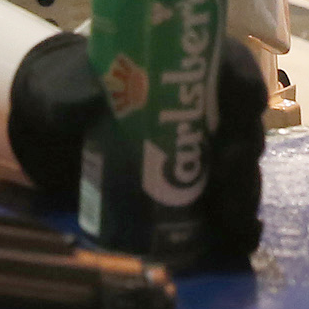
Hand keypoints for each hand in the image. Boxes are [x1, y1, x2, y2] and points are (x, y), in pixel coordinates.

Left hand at [5, 28, 265, 270]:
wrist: (62, 136)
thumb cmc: (74, 95)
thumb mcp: (67, 87)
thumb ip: (75, 91)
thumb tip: (90, 99)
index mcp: (189, 69)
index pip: (233, 66)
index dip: (246, 85)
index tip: (246, 106)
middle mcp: (211, 110)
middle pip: (244, 125)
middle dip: (243, 150)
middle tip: (228, 170)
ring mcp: (208, 155)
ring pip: (242, 172)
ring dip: (243, 194)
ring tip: (232, 217)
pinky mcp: (199, 193)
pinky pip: (228, 211)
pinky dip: (239, 228)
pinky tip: (239, 241)